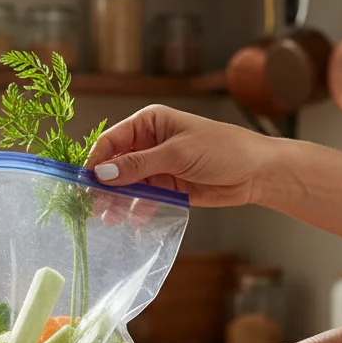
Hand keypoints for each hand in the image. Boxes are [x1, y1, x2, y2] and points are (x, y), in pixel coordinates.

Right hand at [85, 105, 278, 208]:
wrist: (257, 173)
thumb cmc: (222, 149)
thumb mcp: (177, 154)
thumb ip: (138, 165)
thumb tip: (102, 174)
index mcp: (149, 123)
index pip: (111, 140)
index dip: (96, 161)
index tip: (84, 182)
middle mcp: (149, 143)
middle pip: (115, 164)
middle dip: (104, 184)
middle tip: (92, 206)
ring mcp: (157, 165)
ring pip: (126, 184)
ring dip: (117, 199)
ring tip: (109, 217)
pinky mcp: (166, 186)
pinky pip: (142, 197)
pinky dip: (135, 208)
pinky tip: (132, 219)